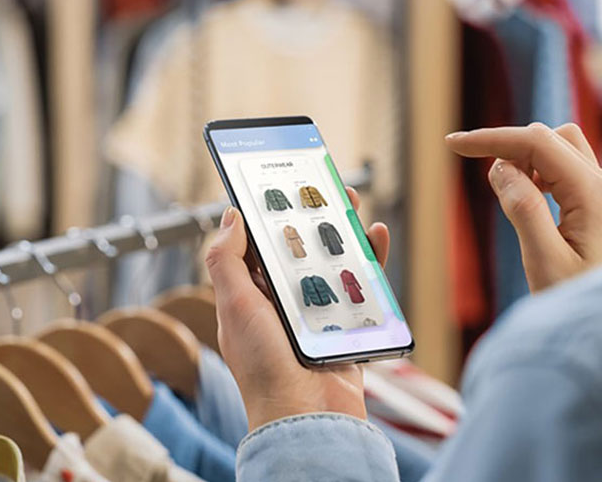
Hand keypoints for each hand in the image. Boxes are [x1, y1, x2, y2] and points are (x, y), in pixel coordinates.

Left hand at [205, 188, 389, 430]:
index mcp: (252, 296)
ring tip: (348, 201)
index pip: (258, 246)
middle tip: (321, 186)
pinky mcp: (346, 324)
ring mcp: (317, 313)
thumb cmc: (264, 368)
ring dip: (341, 229)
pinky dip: (370, 259)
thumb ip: (227, 261)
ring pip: (332, 261)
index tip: (278, 186)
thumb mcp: (236, 306)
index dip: (267, 215)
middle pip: (299, 248)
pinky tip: (374, 237)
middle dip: (310, 216)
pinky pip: (361, 285)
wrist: (306, 416)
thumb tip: (229, 217)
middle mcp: (283, 302)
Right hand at [445, 122, 601, 290]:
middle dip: (507, 146)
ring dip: (523, 157)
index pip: (538, 143)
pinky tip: (521, 196)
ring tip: (504, 192)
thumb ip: (523, 209)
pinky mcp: (592, 201)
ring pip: (556, 146)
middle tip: (481, 180)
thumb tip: (500, 167)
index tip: (453, 144)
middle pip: (547, 137)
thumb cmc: (574, 299)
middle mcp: (601, 184)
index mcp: (592, 193)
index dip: (493, 139)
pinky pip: (559, 167)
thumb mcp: (543, 260)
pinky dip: (533, 170)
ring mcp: (599, 192)